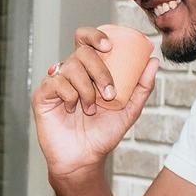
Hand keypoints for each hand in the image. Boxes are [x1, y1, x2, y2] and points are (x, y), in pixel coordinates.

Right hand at [32, 26, 157, 176]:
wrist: (84, 159)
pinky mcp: (42, 94)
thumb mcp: (129, 110)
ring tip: (91, 109)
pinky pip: (56, 83)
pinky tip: (72, 110)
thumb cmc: (103, 134)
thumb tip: (153, 61)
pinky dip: (70, 96)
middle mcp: (70, 72)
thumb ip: (141, 87)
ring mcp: (55, 82)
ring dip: (87, 90)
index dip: (95, 36)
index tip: (109, 46)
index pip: (86, 40)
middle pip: (82, 52)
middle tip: (110, 94)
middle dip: (100, 71)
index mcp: (88, 70)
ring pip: (70, 68)